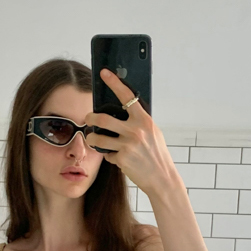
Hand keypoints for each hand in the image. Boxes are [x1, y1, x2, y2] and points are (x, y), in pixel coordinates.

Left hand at [86, 68, 177, 195]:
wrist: (162, 177)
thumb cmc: (157, 154)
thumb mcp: (152, 133)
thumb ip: (139, 122)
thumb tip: (123, 111)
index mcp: (144, 120)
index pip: (127, 96)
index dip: (114, 82)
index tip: (104, 73)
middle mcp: (136, 130)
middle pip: (103, 119)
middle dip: (90, 118)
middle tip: (88, 119)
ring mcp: (128, 145)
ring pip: (98, 139)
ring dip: (91, 139)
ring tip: (92, 139)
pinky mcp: (122, 159)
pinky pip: (107, 154)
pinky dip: (109, 156)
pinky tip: (116, 158)